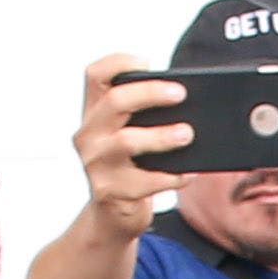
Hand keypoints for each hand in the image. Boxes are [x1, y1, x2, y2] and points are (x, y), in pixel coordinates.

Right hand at [74, 55, 193, 240]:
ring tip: (187, 134)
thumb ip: (145, 118)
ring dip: (162, 136)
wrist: (113, 217)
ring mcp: (95, 164)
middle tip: (181, 94)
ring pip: (128, 142)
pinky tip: (188, 173)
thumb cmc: (131, 169)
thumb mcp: (129, 138)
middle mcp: (88, 135)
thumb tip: (189, 104)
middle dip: (151, 93)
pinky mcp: (108, 192)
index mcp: (93, 114)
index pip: (95, 75)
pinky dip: (171, 176)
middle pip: (115, 101)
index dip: (120, 62)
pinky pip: (145, 182)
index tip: (148, 62)